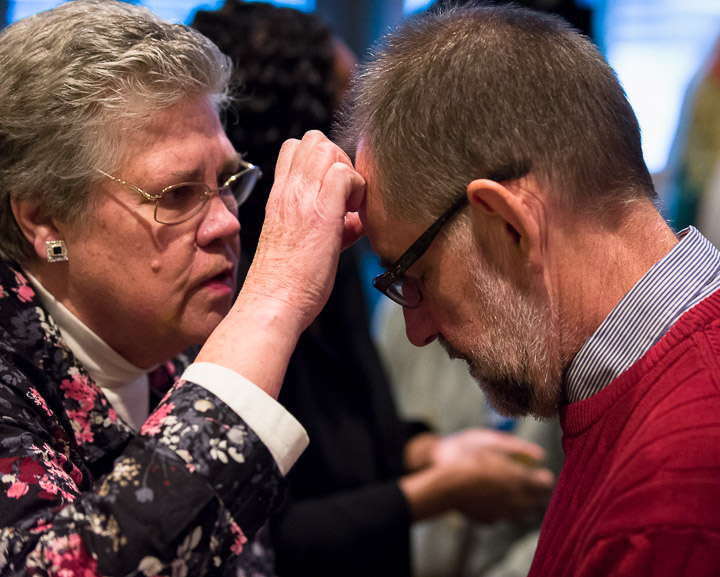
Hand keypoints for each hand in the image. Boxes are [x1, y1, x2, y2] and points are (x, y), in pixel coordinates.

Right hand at [195, 131, 363, 397]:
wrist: (271, 305)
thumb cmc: (285, 285)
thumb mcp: (298, 243)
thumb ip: (323, 223)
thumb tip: (350, 222)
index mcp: (279, 197)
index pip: (297, 149)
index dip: (322, 162)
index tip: (335, 194)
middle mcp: (287, 191)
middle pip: (313, 140)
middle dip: (337, 159)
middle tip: (345, 196)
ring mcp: (302, 199)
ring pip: (327, 148)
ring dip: (347, 171)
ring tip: (349, 206)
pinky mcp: (321, 213)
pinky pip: (345, 174)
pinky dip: (358, 189)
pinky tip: (354, 217)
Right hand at [399, 428, 554, 523]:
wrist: (447, 484)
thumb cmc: (470, 460)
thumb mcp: (494, 446)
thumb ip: (519, 450)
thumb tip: (541, 455)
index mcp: (518, 478)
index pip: (545, 484)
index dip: (545, 478)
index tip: (542, 475)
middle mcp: (515, 498)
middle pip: (537, 503)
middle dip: (537, 496)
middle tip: (531, 488)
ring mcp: (502, 512)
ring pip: (521, 516)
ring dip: (521, 508)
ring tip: (513, 498)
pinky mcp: (488, 520)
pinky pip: (499, 518)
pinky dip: (499, 513)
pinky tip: (490, 503)